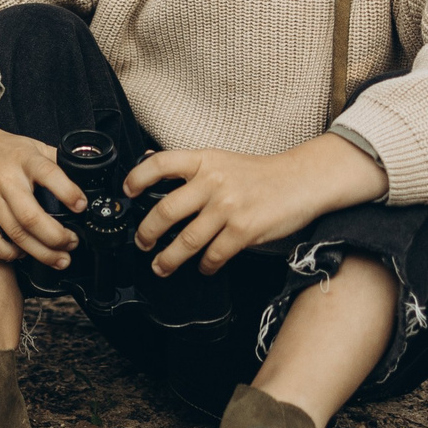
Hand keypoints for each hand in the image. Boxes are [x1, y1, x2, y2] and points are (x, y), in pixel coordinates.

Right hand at [0, 88, 87, 270]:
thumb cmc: (2, 148)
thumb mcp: (33, 146)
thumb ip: (56, 162)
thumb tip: (86, 179)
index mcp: (24, 159)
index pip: (49, 174)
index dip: (68, 193)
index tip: (81, 207)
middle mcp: (5, 179)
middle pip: (32, 217)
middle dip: (58, 237)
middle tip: (72, 243)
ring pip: (15, 234)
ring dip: (42, 252)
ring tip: (60, 258)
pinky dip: (9, 253)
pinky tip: (22, 253)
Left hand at [127, 133, 387, 277]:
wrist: (301, 180)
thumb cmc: (261, 174)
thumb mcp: (223, 160)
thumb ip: (194, 170)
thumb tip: (155, 174)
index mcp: (204, 160)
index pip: (160, 164)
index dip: (137, 178)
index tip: (126, 192)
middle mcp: (213, 182)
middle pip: (165, 210)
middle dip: (147, 232)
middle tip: (141, 242)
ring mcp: (227, 207)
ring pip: (186, 240)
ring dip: (169, 258)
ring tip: (161, 266)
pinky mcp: (243, 230)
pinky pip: (214, 255)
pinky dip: (205, 265)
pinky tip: (203, 267)